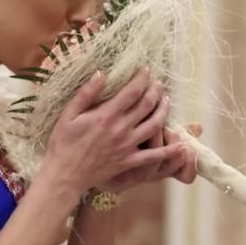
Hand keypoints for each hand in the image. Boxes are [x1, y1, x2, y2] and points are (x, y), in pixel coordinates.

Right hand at [40, 69, 187, 196]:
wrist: (65, 174)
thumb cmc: (63, 143)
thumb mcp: (69, 114)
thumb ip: (86, 93)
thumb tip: (100, 73)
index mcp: (106, 115)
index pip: (131, 92)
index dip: (142, 79)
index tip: (147, 70)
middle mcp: (121, 129)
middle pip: (146, 106)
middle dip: (155, 91)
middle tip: (159, 83)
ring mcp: (127, 146)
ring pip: (154, 126)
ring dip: (164, 112)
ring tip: (167, 101)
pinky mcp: (129, 161)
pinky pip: (154, 156)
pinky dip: (169, 151)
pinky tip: (182, 145)